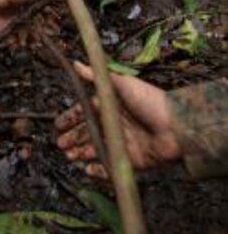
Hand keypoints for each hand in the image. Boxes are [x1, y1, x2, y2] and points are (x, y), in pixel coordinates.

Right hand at [55, 61, 180, 176]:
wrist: (176, 126)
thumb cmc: (150, 101)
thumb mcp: (122, 84)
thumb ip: (97, 77)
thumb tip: (76, 63)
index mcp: (110, 106)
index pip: (84, 112)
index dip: (70, 119)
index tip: (58, 125)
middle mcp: (114, 124)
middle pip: (87, 132)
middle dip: (72, 138)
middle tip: (60, 144)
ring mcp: (121, 143)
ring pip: (95, 149)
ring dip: (80, 152)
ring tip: (69, 155)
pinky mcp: (129, 160)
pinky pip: (109, 166)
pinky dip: (97, 170)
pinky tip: (87, 169)